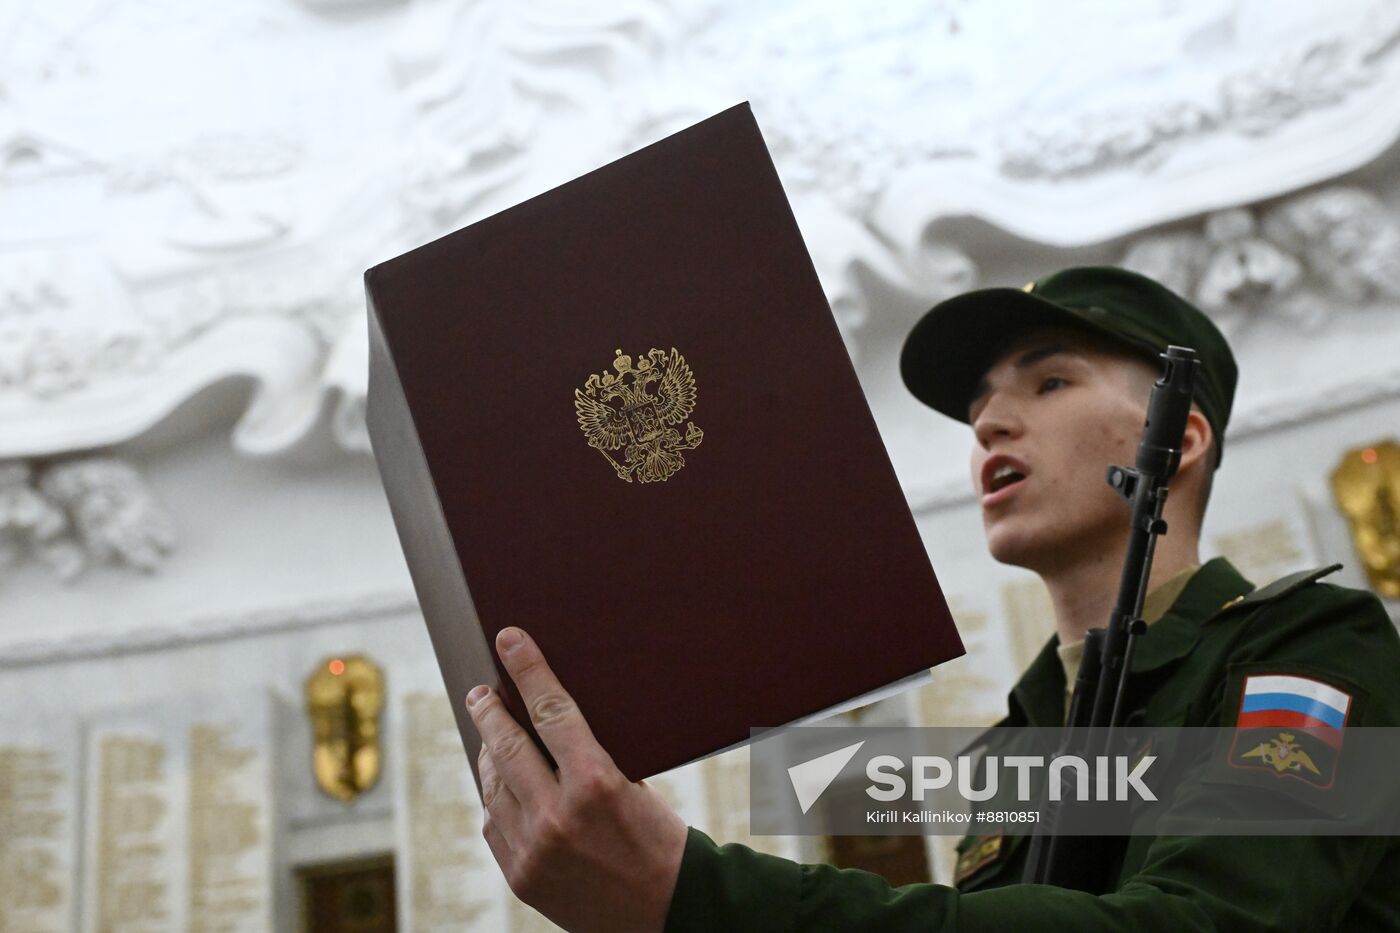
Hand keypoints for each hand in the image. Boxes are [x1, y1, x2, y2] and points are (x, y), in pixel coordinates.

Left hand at [466, 627, 688, 932]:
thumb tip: (549, 721)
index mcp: (596, 783)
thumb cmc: (662, 842)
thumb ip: (590, 758)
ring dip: (490, 755)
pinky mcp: (520, 876)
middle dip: (489, 710)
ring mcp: (533, 849)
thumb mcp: (637, 787)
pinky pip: (494, 822)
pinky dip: (496, 797)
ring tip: (492, 736)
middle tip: (481, 691)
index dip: (529, 670)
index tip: (510, 641)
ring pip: (493, 784)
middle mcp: (558, 815)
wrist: (667, 914)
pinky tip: (502, 784)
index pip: (551, 711)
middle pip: (506, 745)